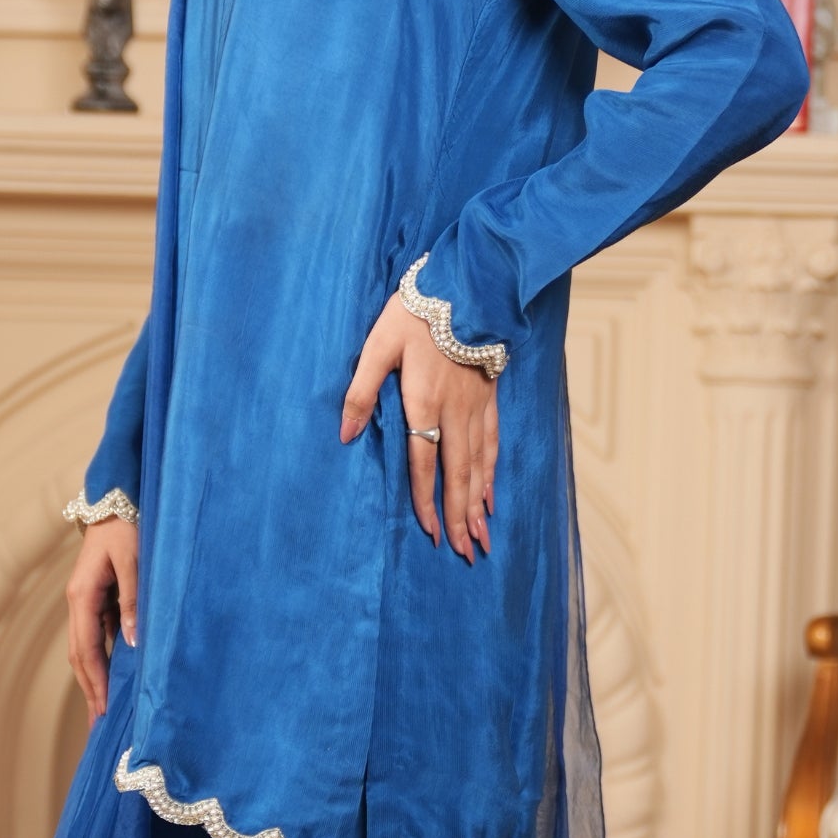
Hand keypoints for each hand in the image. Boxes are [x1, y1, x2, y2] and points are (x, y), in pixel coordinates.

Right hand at [66, 516, 137, 719]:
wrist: (116, 500)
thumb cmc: (126, 528)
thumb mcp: (134, 562)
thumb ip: (133, 601)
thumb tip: (133, 642)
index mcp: (82, 595)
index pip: (87, 648)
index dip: (95, 681)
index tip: (103, 709)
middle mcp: (78, 602)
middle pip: (80, 655)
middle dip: (90, 690)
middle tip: (99, 725)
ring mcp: (86, 601)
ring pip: (86, 648)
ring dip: (93, 679)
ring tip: (103, 710)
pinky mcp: (98, 598)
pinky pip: (98, 636)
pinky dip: (103, 660)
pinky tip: (113, 678)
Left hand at [341, 298, 496, 561]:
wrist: (466, 285)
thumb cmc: (414, 314)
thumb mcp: (377, 346)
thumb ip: (360, 392)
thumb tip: (345, 435)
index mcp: (423, 402)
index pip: (423, 463)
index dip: (426, 500)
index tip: (429, 533)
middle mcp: (454, 412)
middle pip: (458, 474)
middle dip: (460, 517)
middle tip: (466, 552)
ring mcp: (476, 407)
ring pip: (479, 465)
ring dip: (479, 503)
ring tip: (482, 535)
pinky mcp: (489, 398)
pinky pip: (493, 444)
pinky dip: (492, 473)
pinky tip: (492, 493)